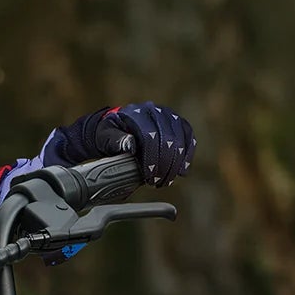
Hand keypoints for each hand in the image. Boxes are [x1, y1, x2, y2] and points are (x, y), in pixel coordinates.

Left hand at [54, 101, 195, 186]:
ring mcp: (168, 115)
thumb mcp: (106, 138)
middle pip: (168, 139)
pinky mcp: (178, 123)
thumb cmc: (109, 135)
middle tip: (157, 182)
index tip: (148, 177)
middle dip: (164, 164)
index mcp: (136, 113)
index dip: (151, 159)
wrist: (117, 128)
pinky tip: (181, 171)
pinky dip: (187, 156)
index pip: (150, 136)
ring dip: (176, 163)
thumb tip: (130, 146)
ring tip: (166, 180)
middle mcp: (155, 111)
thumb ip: (116, 141)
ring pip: (181, 139)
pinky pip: (189, 138)